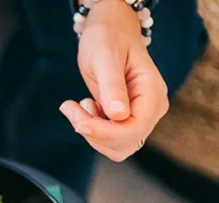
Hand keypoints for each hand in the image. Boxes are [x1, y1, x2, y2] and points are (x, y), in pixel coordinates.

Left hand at [59, 0, 167, 161]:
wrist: (109, 32)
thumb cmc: (108, 39)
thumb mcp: (105, 58)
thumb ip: (112, 86)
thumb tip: (119, 115)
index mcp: (153, 93)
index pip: (134, 129)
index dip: (104, 133)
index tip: (79, 121)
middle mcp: (151, 109)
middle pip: (124, 144)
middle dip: (93, 133)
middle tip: (72, 108)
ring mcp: (140, 116)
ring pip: (115, 147)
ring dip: (90, 133)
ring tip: (77, 106)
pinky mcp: (126, 119)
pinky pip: (108, 139)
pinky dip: (91, 130)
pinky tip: (86, 107)